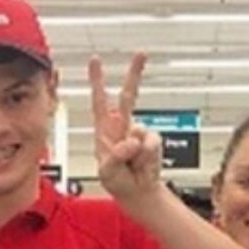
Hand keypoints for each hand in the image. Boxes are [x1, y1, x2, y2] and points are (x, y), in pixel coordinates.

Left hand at [89, 53, 161, 202]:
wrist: (138, 193)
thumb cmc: (118, 181)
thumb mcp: (107, 171)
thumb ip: (117, 155)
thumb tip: (132, 141)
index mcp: (105, 130)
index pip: (99, 100)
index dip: (97, 80)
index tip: (96, 60)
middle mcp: (122, 127)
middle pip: (129, 96)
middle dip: (135, 74)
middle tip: (141, 54)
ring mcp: (139, 134)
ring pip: (140, 130)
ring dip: (135, 152)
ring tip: (131, 166)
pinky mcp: (153, 142)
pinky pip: (151, 145)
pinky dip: (146, 158)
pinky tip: (141, 165)